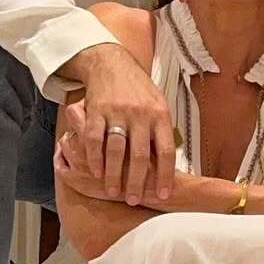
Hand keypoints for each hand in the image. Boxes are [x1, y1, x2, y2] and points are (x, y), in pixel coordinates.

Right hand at [66, 43, 175, 203]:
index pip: (166, 151)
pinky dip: (94, 158)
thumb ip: (162, 131)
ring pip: (116, 150)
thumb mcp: (158, 104)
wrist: (113, 63)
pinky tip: (96, 172)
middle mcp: (140, 114)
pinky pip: (94, 139)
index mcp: (160, 115)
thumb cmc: (138, 90)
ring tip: (114, 192)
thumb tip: (169, 163)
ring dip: (114, 175)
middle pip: (140, 155)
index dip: (165, 175)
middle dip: (138, 182)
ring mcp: (117, 112)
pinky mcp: (96, 110)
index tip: (164, 194)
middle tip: (134, 200)